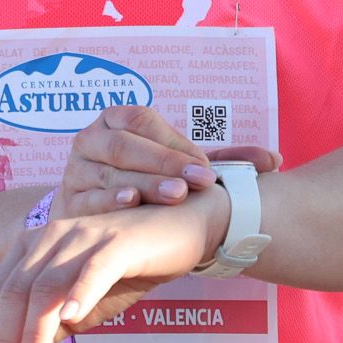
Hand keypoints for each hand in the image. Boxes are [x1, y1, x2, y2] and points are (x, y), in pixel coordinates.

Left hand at [0, 192, 230, 342]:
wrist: (183, 226)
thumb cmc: (131, 266)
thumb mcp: (85, 299)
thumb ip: (54, 322)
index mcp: (34, 247)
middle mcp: (50, 236)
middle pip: (12, 294)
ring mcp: (83, 236)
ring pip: (44, 288)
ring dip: (32, 336)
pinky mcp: (118, 242)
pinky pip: (93, 269)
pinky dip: (79, 294)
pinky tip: (71, 320)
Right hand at [57, 103, 280, 216]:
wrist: (97, 223)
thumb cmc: (145, 186)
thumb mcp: (181, 170)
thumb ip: (223, 163)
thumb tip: (276, 160)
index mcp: (116, 119)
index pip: (143, 121)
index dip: (175, 143)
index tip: (206, 169)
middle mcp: (90, 139)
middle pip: (125, 146)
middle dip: (163, 164)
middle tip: (196, 183)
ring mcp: (75, 171)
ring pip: (109, 173)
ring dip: (143, 184)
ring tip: (173, 196)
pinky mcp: (67, 202)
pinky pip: (88, 199)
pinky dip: (110, 202)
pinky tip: (132, 205)